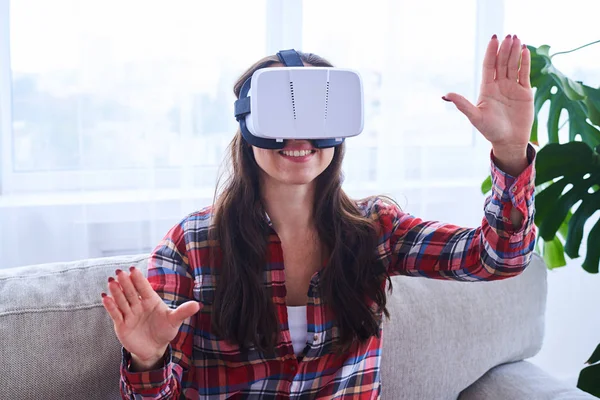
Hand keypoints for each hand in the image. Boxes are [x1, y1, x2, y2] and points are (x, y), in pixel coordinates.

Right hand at [101, 267, 200, 369]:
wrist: (154, 348)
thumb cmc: (165, 330)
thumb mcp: (174, 321)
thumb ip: (183, 312)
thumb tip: (197, 305)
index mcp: (151, 300)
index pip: (144, 288)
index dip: (138, 279)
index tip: (133, 269)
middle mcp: (139, 305)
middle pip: (131, 291)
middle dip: (125, 282)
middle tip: (120, 272)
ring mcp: (129, 314)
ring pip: (122, 301)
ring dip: (116, 291)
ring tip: (111, 281)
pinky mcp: (121, 324)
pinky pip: (115, 314)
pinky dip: (110, 306)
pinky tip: (105, 298)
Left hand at [443, 34, 533, 149]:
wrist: (509, 141)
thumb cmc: (490, 131)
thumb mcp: (475, 117)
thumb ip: (462, 104)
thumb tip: (445, 95)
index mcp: (486, 89)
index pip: (488, 66)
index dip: (490, 52)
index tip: (493, 38)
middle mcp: (499, 85)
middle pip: (501, 63)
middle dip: (504, 49)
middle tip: (509, 36)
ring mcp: (512, 87)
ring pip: (513, 65)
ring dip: (514, 52)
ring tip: (517, 38)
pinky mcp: (524, 92)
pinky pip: (524, 73)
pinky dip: (525, 62)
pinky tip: (525, 50)